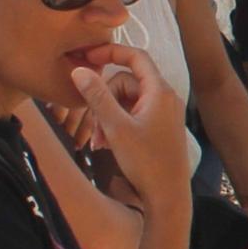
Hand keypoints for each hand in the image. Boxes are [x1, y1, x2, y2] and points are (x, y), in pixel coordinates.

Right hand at [71, 44, 192, 205]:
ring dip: (108, 117)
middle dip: (104, 100)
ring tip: (99, 142)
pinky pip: (133, 116)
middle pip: (126, 83)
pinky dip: (117, 126)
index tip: (87, 55)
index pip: (136, 57)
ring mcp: (163, 114)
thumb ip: (97, 97)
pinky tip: (106, 145)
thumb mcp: (116, 127)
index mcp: (159, 92)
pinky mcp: (159, 128)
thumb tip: (79, 70)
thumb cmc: (146, 162)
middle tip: (94, 127)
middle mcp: (165, 98)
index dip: (111, 51)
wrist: (168, 197)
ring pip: (126, 102)